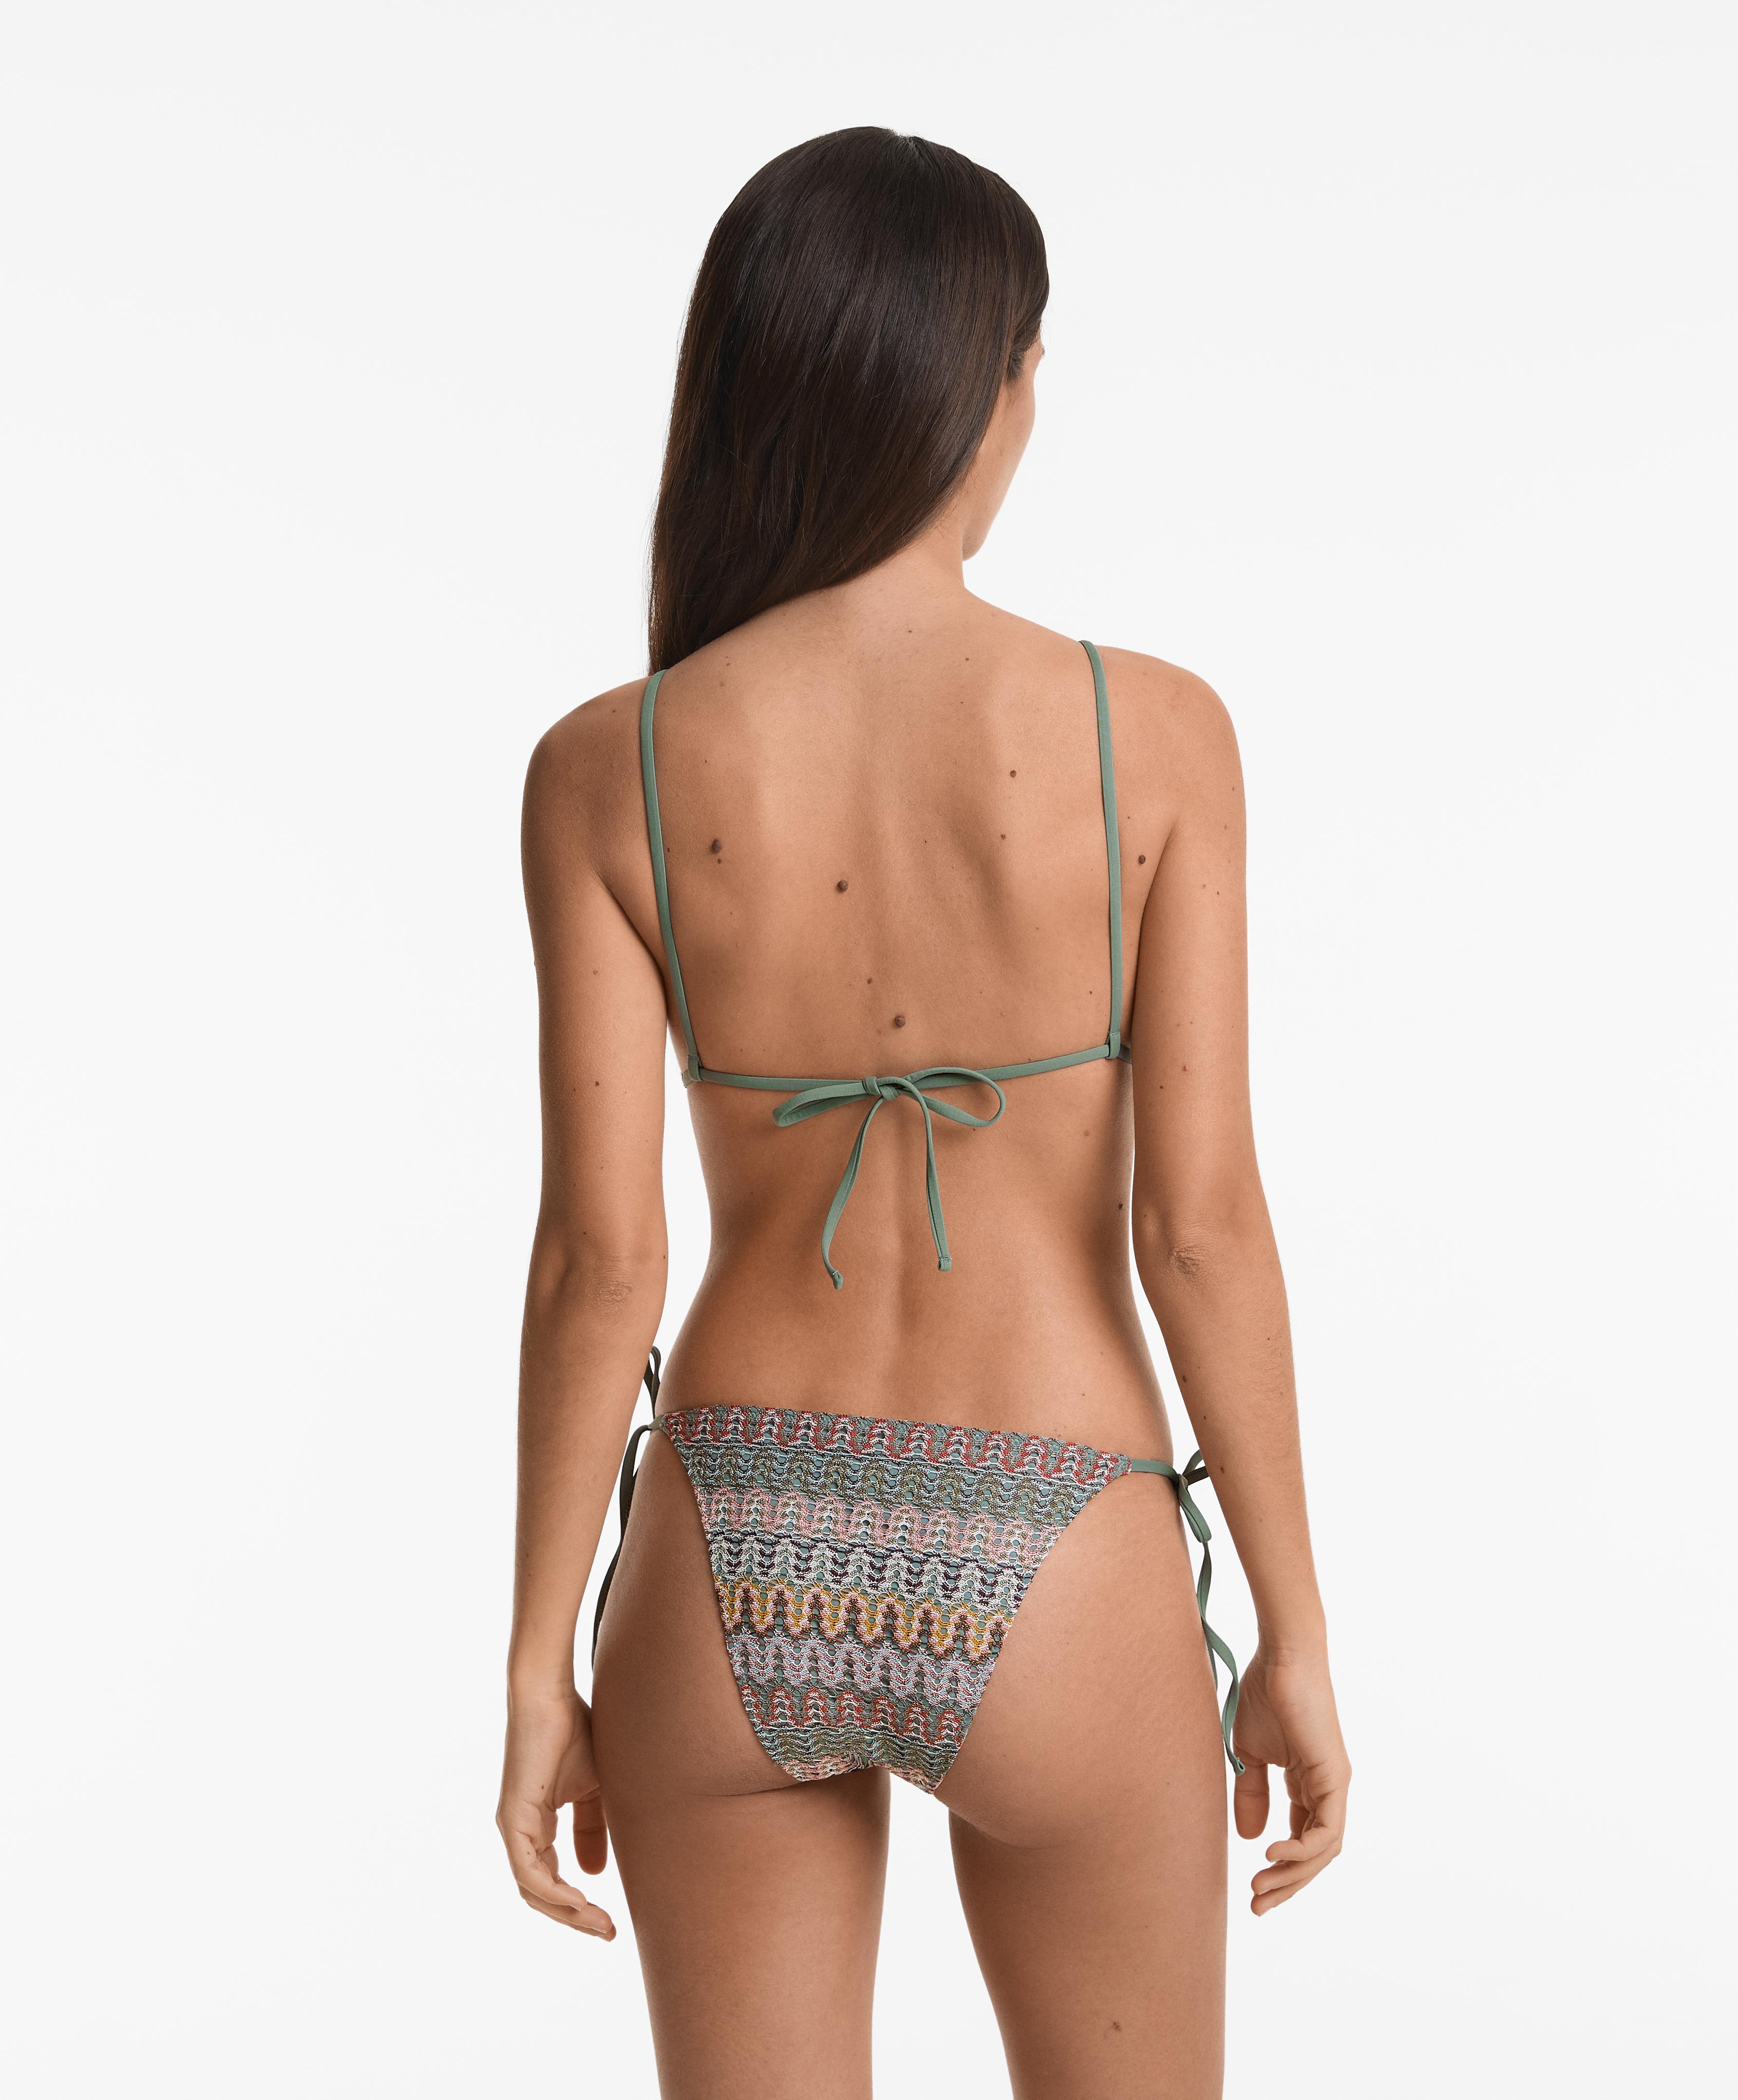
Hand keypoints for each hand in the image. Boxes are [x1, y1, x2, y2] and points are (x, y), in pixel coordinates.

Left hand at [496, 1688, 616, 1936]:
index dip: (579, 1907)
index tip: (610, 1922)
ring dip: (566, 1912)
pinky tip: (578, 1899)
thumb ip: (592, 1830)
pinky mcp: (512, 1818)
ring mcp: (512, 1828)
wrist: (551, 1697)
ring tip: (597, 1922)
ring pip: (533, 1890)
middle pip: (541, 1895)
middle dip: (575, 1919)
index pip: (551, 1881)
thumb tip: (595, 1875)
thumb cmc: (574, 1732)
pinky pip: (528, 1871)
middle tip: (607, 1932)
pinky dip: (552, 1892)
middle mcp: (519, 1833)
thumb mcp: (593, 1790)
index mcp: (535, 1827)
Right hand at [1231, 1647, 1349, 1915]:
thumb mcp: (1249, 1752)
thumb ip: (1252, 1793)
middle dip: (1287, 1885)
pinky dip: (1302, 1850)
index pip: (1301, 1839)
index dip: (1280, 1869)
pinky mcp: (1335, 1777)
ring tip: (1261, 1888)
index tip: (1251, 1891)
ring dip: (1293, 1875)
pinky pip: (1327, 1830)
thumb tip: (1251, 1839)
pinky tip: (1274, 1856)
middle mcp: (1326, 1789)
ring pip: (1323, 1850)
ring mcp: (1334, 1785)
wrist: (1282, 1657)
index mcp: (1306, 1783)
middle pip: (1315, 1855)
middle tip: (1258, 1907)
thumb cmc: (1265, 1693)